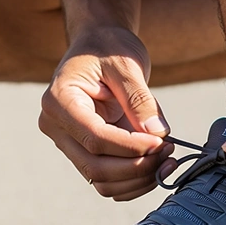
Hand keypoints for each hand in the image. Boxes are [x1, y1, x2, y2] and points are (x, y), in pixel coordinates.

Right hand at [38, 26, 173, 200]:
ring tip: (166, 160)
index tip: (162, 143)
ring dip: (137, 179)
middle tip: (169, 152)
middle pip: (95, 167)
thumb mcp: (126, 64)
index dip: (131, 147)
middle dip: (137, 167)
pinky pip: (107, 179)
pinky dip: (133, 180)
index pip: (95, 138)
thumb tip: (157, 134)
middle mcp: (56, 126)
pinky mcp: (84, 151)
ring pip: (101, 180)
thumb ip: (140, 99)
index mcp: (59, 101)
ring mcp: (68, 142)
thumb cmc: (108, 47)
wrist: (97, 44)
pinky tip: (156, 165)